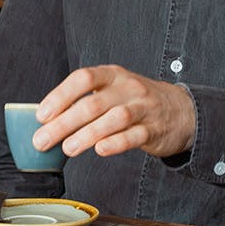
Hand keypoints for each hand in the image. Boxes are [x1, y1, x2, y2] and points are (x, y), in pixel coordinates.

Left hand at [32, 64, 195, 158]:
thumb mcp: (114, 90)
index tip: (42, 114)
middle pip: (93, 103)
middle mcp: (128, 88)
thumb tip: (49, 121)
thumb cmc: (137, 101)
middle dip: (64, 123)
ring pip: (113, 119)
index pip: (84, 79)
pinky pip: (134, 136)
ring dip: (87, 135)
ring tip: (68, 148)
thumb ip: (86, 100)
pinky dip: (116, 143)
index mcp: (113, 75)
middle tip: (43, 140)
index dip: (60, 95)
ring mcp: (143, 108)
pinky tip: (100, 150)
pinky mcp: (154, 130)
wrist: (181, 110)